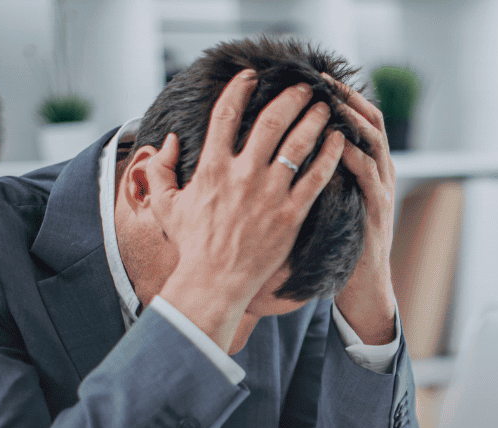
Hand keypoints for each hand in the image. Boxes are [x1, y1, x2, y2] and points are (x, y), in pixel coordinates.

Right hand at [149, 70, 345, 351]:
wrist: (214, 282)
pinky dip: (330, 155)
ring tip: (325, 107)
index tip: (252, 76)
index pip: (225, 114)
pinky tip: (338, 141)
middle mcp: (242, 174)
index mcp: (212, 167)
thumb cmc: (191, 245)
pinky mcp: (291, 214)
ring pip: (298, 144)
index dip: (239, 89)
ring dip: (314, 120)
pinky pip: (316, 178)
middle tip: (305, 86)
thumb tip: (168, 140)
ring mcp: (269, 194)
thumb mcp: (165, 204)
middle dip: (291, 97)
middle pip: (271, 121)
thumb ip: (159, 169)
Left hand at [323, 72, 397, 345]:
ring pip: (375, 145)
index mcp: (367, 170)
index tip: (316, 78)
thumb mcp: (332, 204)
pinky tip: (341, 144)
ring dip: (355, 122)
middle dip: (348, 99)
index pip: (358, 122)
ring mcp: (381, 193)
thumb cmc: (340, 247)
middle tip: (325, 80)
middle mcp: (379, 175)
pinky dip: (356, 159)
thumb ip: (321, 176)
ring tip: (334, 102)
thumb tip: (293, 148)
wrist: (363, 288)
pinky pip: (369, 179)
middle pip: (370, 123)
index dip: (341, 98)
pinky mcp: (377, 214)